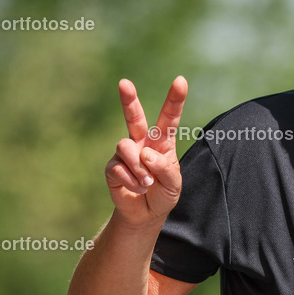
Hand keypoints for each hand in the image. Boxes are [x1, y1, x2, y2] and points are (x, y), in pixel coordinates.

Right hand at [105, 77, 186, 227]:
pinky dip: (131, 181)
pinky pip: (118, 168)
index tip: (180, 80)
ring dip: (138, 167)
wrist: (146, 213)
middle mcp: (142, 142)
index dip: (175, 100)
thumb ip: (164, 168)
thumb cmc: (164, 194)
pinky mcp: (113, 166)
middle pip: (135, 117)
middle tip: (124, 83)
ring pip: (125, 146)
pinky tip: (137, 188)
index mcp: (162, 142)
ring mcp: (126, 153)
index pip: (169, 118)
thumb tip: (145, 154)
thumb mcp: (174, 184)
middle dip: (129, 100)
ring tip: (147, 183)